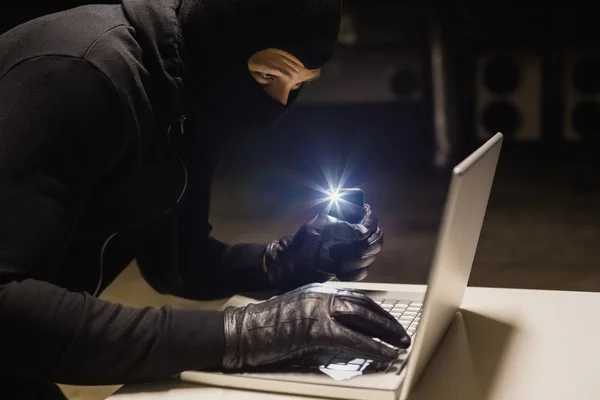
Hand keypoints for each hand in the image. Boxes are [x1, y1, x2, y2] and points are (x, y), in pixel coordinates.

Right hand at [222, 283, 409, 369]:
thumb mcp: (298, 312)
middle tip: (402, 334)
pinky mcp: (315, 329)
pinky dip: (372, 348)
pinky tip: (385, 355)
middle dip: (387, 321)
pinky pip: (352, 340)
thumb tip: (345, 331)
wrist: (243, 331)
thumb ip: (321, 315)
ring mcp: (319, 309)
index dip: (377, 310)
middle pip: (364, 306)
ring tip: (400, 344)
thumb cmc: (266, 326)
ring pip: (363, 319)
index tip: (390, 321)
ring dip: (386, 333)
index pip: (356, 297)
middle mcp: (322, 295)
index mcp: (318, 290)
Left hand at [264, 204, 382, 289]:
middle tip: (346, 253)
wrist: (291, 265)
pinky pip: (363, 271)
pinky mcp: (351, 267)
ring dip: (356, 262)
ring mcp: (354, 251)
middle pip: (376, 240)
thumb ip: (342, 227)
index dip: (370, 226)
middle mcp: (354, 233)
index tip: (361, 233)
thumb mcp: (320, 229)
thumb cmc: (303, 244)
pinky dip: (353, 273)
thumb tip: (361, 232)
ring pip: (371, 256)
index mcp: (347, 218)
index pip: (372, 220)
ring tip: (337, 264)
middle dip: (363, 248)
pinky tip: (339, 273)